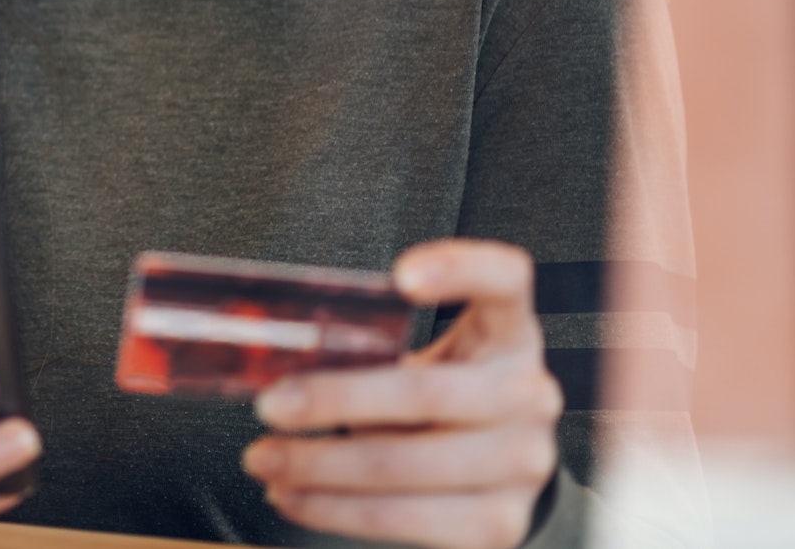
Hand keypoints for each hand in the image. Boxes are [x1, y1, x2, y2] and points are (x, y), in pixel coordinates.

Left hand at [242, 240, 562, 548]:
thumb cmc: (441, 394)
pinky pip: (403, 520)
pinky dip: (334, 509)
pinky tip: (294, 496)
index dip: (460, 271)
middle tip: (269, 405)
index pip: (505, 281)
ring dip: (319, 465)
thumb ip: (372, 347)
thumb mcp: (424, 356)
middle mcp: (528, 395)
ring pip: (403, 465)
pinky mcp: (498, 525)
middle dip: (333, 401)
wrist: (500, 465)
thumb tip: (278, 363)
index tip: (401, 278)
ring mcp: (522, 464)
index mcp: (508, 333)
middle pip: (425, 392)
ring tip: (265, 458)